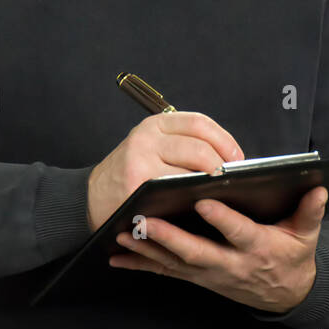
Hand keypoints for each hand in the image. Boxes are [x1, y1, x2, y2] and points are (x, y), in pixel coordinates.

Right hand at [86, 112, 243, 232]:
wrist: (90, 198)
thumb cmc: (130, 175)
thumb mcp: (150, 148)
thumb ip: (182, 145)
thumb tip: (228, 158)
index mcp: (154, 125)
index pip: (199, 123)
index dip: (225, 140)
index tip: (238, 158)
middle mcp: (146, 137)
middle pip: (199, 147)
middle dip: (221, 165)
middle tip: (231, 180)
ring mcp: (140, 161)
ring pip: (190, 170)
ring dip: (209, 183)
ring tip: (219, 192)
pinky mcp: (137, 185)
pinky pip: (174, 190)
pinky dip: (190, 198)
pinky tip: (198, 204)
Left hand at [109, 185, 328, 313]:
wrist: (287, 294)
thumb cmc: (294, 256)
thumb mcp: (306, 235)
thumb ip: (310, 212)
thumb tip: (318, 188)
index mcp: (258, 248)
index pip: (238, 233)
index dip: (222, 220)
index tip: (203, 201)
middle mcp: (230, 265)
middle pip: (197, 252)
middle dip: (169, 237)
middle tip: (145, 220)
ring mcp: (211, 275)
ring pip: (175, 263)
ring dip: (147, 250)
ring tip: (122, 234)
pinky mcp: (198, 278)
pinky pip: (166, 272)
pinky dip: (141, 265)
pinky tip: (117, 257)